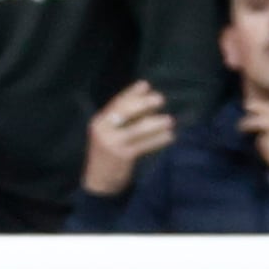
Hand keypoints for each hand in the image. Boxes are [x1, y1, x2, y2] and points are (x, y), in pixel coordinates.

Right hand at [81, 78, 175, 195]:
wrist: (98, 183)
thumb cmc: (107, 155)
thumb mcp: (109, 134)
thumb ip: (121, 119)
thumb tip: (144, 101)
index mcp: (99, 121)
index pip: (116, 102)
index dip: (131, 93)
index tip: (146, 85)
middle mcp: (104, 129)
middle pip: (125, 110)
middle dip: (144, 103)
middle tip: (160, 99)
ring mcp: (112, 142)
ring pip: (138, 128)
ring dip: (156, 123)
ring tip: (170, 121)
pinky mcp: (123, 155)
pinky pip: (144, 144)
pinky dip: (158, 140)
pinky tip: (169, 137)